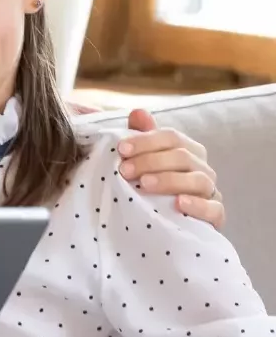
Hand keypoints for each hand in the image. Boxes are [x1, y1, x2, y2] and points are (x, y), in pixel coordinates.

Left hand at [120, 109, 223, 227]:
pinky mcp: (215, 215)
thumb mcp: (141, 162)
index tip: (121, 149)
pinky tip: (178, 204)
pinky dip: (197, 205)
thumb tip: (137, 112)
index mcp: (186, 150)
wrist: (162, 224)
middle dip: (151, 161)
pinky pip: (214, 209)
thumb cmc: (150, 186)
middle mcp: (201, 167)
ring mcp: (210, 191)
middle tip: (125, 170)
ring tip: (145, 184)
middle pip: (182, 157)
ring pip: (198, 180)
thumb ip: (141, 137)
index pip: (171, 137)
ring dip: (170, 180)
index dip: (146, 140)